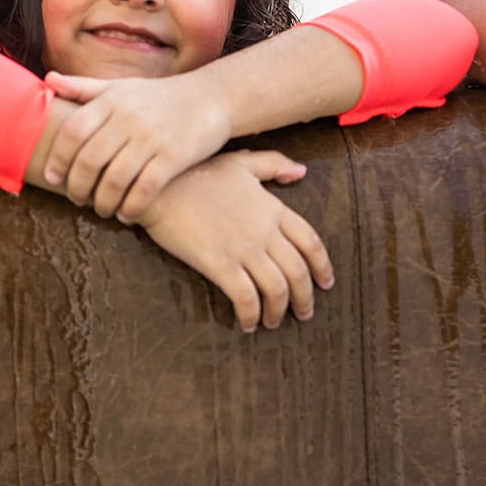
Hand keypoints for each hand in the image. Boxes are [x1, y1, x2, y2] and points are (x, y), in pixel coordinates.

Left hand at [43, 71, 234, 221]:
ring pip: (115, 180)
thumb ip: (84, 88)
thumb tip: (47, 82)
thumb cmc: (158, 97)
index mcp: (112, 101)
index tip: (53, 177)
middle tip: (77, 199)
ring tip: (101, 209)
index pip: (73, 131)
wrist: (211, 97)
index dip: (58, 158)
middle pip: (90, 160)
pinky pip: (145, 189)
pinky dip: (131, 208)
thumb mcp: (120, 87)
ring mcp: (152, 138)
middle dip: (78, 186)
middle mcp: (129, 118)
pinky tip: (127, 214)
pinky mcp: (174, 157)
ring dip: (102, 202)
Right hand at [135, 150, 334, 331]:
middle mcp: (264, 231)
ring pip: (276, 289)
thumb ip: (274, 165)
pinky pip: (245, 297)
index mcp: (273, 208)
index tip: (325, 283)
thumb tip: (302, 172)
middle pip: (298, 272)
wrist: (159, 184)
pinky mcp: (219, 263)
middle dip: (305, 298)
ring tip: (273, 322)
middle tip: (304, 313)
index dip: (322, 267)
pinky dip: (250, 315)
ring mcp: (243, 248)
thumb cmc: (197, 172)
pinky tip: (246, 323)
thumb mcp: (240, 162)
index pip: (310, 242)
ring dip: (279, 311)